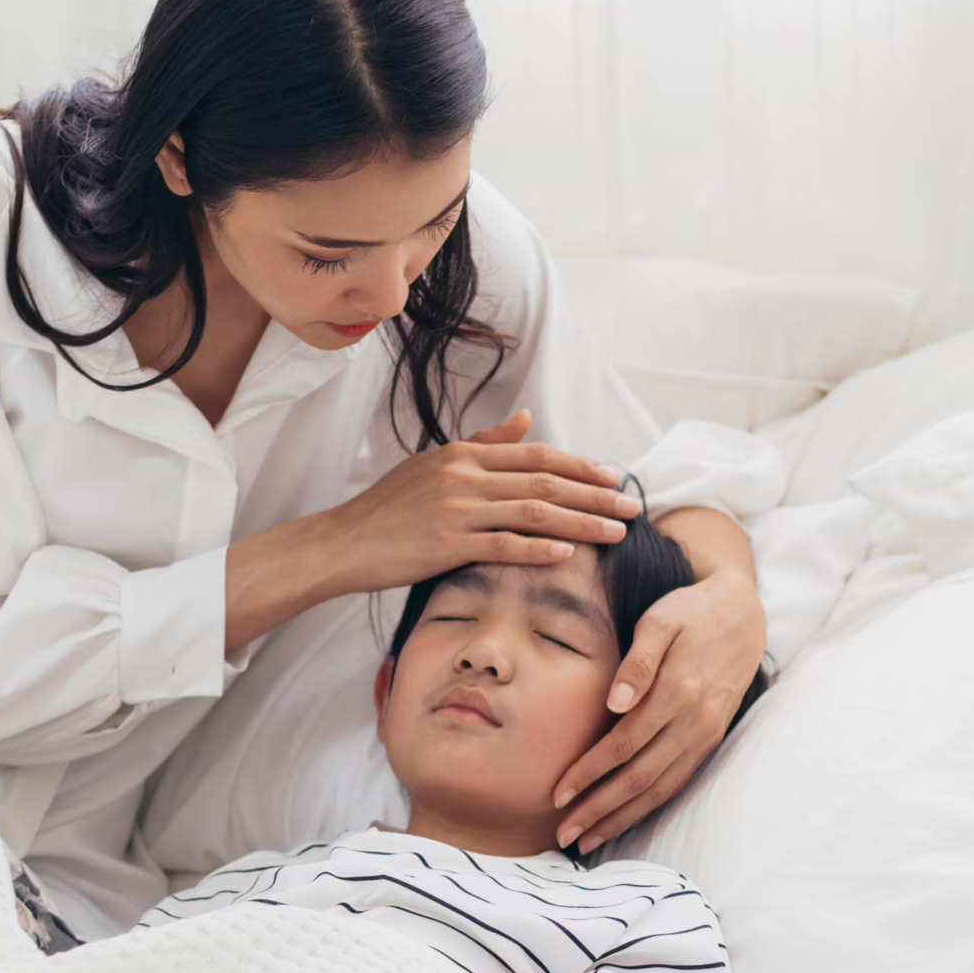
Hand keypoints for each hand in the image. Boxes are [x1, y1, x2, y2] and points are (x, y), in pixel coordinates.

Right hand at [222, 412, 641, 653]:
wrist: (341, 542)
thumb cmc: (388, 509)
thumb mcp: (434, 465)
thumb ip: (485, 443)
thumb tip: (529, 418)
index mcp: (463, 454)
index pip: (536, 455)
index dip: (580, 465)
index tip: (614, 477)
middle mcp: (464, 475)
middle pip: (544, 481)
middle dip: (595, 494)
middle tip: (632, 506)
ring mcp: (455, 508)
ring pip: (534, 511)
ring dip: (581, 522)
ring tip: (616, 532)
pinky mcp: (446, 543)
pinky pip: (502, 545)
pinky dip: (539, 549)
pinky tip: (569, 555)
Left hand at [552, 568, 766, 851]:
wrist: (743, 615)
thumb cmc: (690, 613)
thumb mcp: (661, 621)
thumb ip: (637, 662)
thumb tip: (615, 703)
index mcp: (676, 693)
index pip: (623, 746)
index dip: (588, 774)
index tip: (557, 795)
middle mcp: (694, 722)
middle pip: (639, 778)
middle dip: (598, 810)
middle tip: (563, 834)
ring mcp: (705, 735)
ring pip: (660, 789)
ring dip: (621, 818)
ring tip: (587, 841)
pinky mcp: (709, 740)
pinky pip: (677, 783)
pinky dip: (648, 807)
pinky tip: (623, 820)